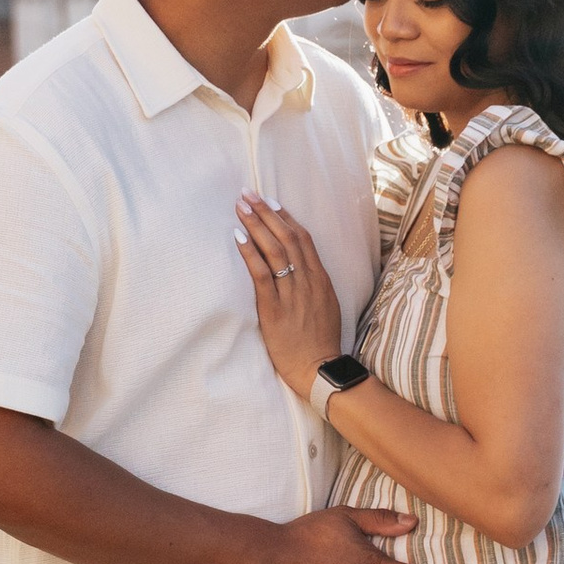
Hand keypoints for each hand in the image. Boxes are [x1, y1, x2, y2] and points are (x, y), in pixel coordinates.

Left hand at [234, 192, 344, 392]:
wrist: (319, 369)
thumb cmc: (320, 342)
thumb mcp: (325, 306)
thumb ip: (314, 285)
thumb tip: (301, 268)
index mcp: (320, 279)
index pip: (303, 239)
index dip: (285, 217)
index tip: (270, 201)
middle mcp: (307, 280)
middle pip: (287, 237)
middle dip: (266, 212)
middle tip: (248, 194)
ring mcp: (292, 293)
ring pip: (274, 249)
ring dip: (256, 225)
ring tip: (241, 207)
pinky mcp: (275, 309)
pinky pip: (262, 274)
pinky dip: (250, 253)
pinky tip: (238, 237)